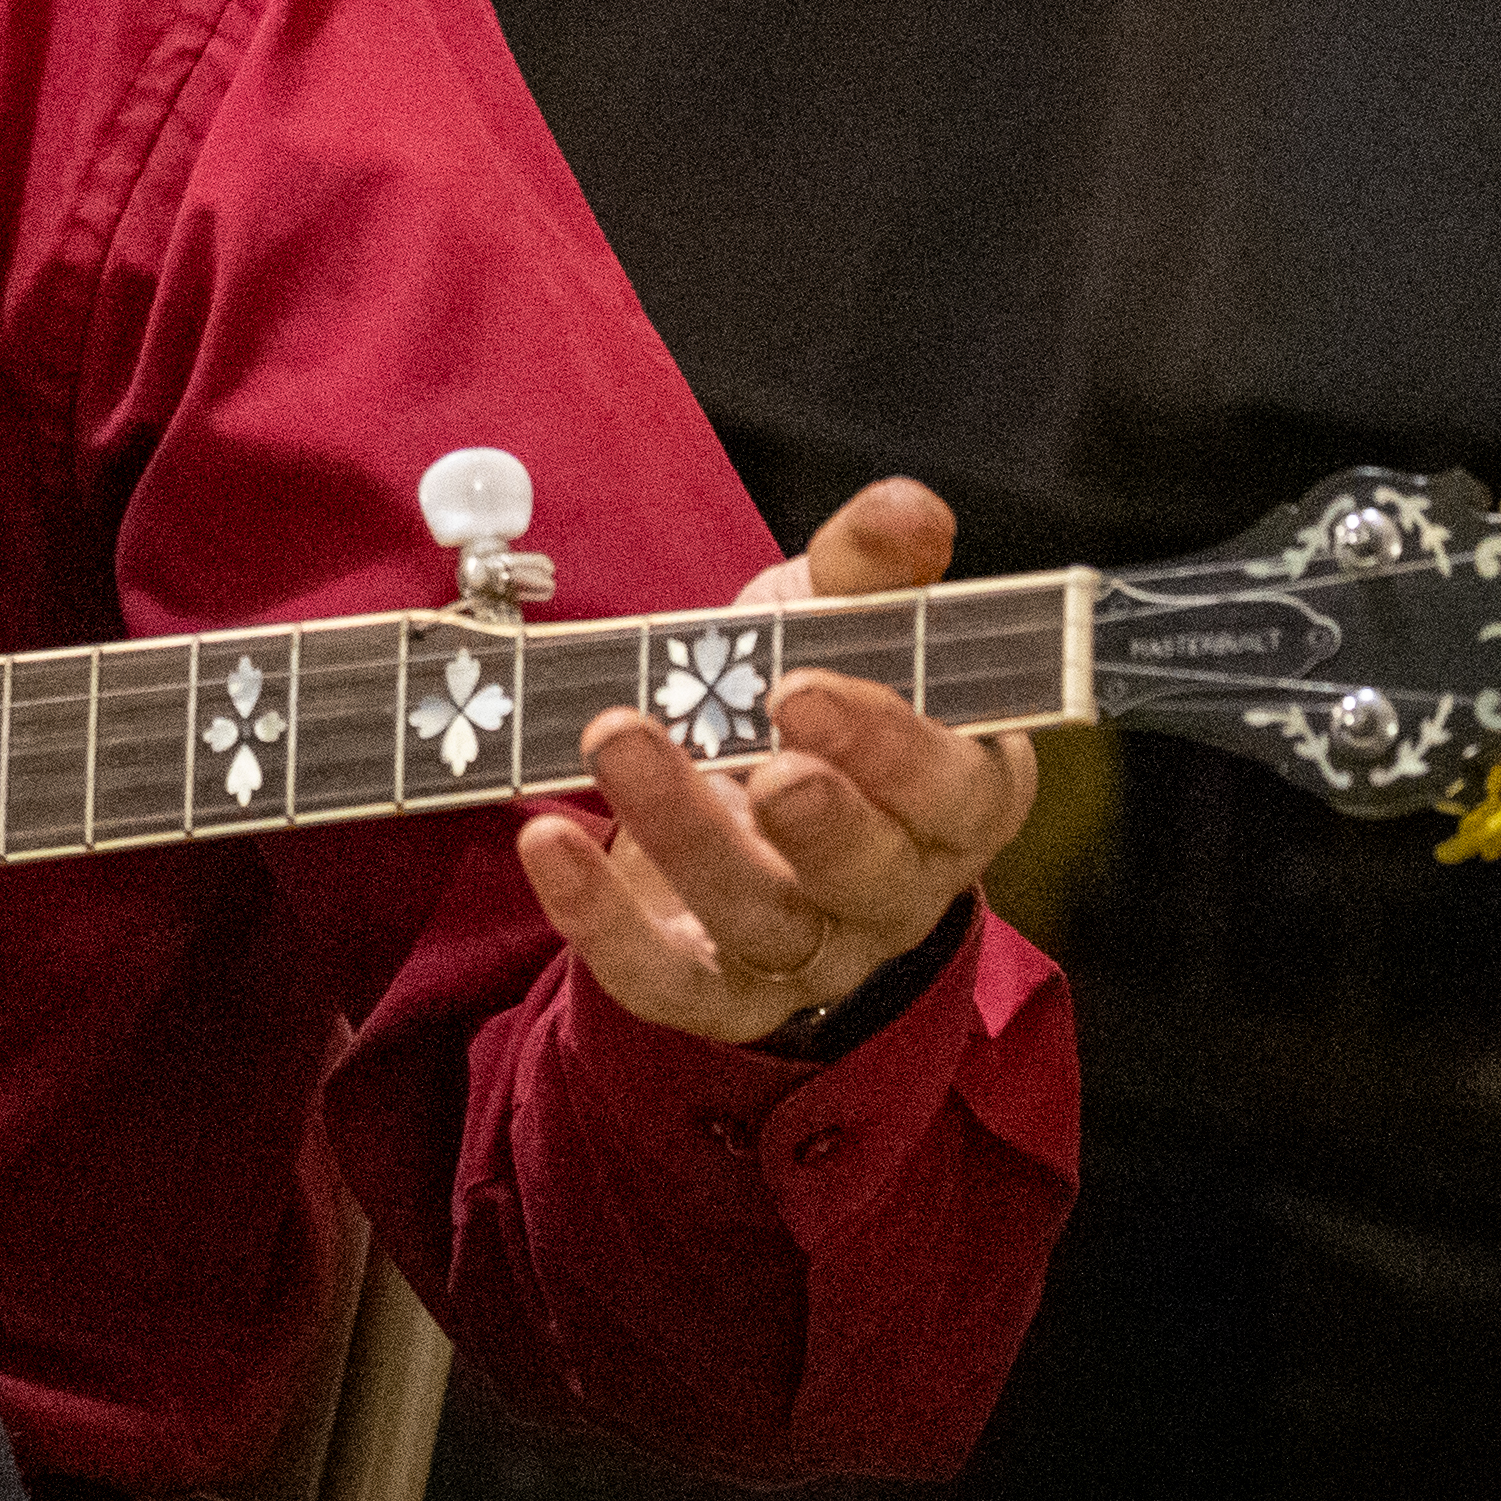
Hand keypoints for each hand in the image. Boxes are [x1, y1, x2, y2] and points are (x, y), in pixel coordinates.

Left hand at [515, 474, 1039, 1050]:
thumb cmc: (807, 696)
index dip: (890, 746)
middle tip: (754, 751)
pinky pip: (665, 981)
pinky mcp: (714, 992)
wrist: (738, 795)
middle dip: (816, 817)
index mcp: (955, 798)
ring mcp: (807, 953)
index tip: (803, 684)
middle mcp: (895, 891)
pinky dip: (601, 923)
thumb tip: (909, 508)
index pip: (952, 790)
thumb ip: (872, 568)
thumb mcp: (840, 619)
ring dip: (686, 834)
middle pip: (869, 876)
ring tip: (615, 737)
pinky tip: (545, 841)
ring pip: (763, 920)